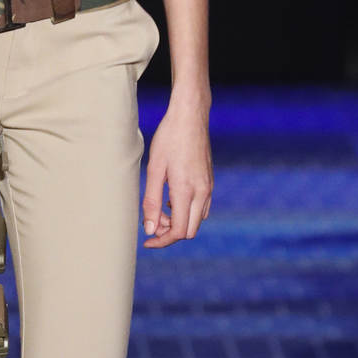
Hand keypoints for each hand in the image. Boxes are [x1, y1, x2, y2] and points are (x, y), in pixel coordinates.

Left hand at [141, 98, 213, 247]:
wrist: (190, 116)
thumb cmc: (169, 139)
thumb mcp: (154, 170)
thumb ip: (152, 202)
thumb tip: (150, 229)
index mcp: (186, 191)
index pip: (179, 232)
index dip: (162, 241)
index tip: (147, 241)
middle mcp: (202, 192)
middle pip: (190, 230)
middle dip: (170, 232)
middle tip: (152, 221)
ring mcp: (208, 187)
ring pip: (197, 220)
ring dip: (179, 222)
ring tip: (160, 208)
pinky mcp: (209, 181)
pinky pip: (201, 207)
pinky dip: (187, 211)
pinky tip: (172, 197)